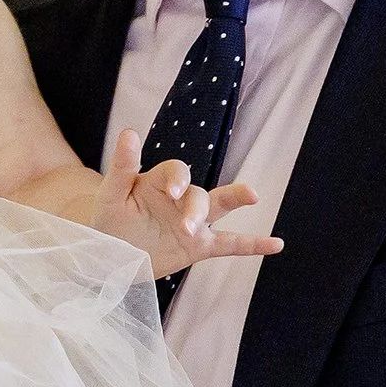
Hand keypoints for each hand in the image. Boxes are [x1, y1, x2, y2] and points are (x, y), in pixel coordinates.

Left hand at [95, 131, 282, 278]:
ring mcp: (193, 223)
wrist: (111, 254)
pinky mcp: (199, 246)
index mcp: (160, 183)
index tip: (172, 192)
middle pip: (199, 195)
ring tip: (252, 196)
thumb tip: (129, 132)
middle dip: (196, 209)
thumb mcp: (111, 194)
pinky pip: (230, 244)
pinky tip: (276, 244)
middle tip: (187, 226)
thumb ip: (123, 167)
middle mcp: (181, 200)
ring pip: (219, 208)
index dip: (178, 179)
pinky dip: (252, 245)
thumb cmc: (109, 219)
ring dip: (234, 201)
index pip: (177, 172)